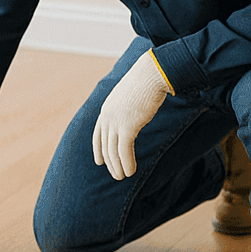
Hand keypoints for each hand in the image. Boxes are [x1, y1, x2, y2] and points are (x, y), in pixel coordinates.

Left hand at [92, 50, 171, 180]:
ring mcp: (116, 121)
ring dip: (117, 166)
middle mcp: (107, 116)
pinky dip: (126, 162)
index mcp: (106, 109)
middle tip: (115, 175)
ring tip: (122, 177)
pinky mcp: (128, 126)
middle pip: (104, 145)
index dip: (98, 149)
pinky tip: (131, 172)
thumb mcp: (130, 96)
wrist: (152, 74)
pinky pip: (124, 150)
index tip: (99, 162)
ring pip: (112, 150)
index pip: (98, 134)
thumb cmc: (145, 83)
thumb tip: (131, 114)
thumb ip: (126, 107)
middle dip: (109, 162)